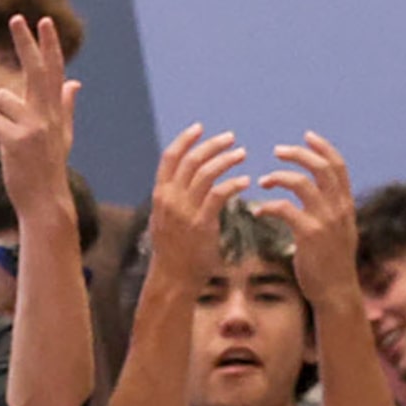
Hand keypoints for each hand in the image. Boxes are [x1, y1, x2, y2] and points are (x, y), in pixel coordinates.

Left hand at [0, 13, 79, 213]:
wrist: (45, 202)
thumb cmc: (49, 168)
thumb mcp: (62, 135)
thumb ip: (66, 106)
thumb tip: (74, 83)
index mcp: (55, 112)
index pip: (54, 71)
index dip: (49, 45)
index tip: (44, 21)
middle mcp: (47, 115)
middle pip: (35, 70)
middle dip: (25, 42)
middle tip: (16, 18)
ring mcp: (34, 127)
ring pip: (0, 100)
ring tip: (9, 141)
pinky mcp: (17, 139)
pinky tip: (4, 149)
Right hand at [144, 125, 248, 281]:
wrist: (174, 277)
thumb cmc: (173, 250)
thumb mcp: (164, 219)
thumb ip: (173, 198)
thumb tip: (183, 180)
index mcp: (160, 194)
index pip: (170, 158)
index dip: (185, 140)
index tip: (199, 128)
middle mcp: (170, 199)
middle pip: (191, 160)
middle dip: (212, 145)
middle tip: (231, 138)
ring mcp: (185, 211)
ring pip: (206, 173)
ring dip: (226, 159)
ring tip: (242, 154)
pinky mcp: (202, 224)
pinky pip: (219, 195)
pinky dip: (233, 184)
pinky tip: (245, 181)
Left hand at [260, 133, 362, 307]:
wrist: (336, 293)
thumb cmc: (332, 264)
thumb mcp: (340, 232)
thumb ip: (332, 211)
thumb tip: (320, 195)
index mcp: (346, 205)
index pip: (338, 166)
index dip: (323, 148)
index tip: (307, 136)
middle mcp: (339, 209)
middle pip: (321, 168)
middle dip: (298, 154)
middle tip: (277, 150)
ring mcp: (325, 221)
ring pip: (302, 183)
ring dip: (279, 176)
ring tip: (263, 180)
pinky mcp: (309, 235)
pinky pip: (285, 209)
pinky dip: (269, 205)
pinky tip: (258, 210)